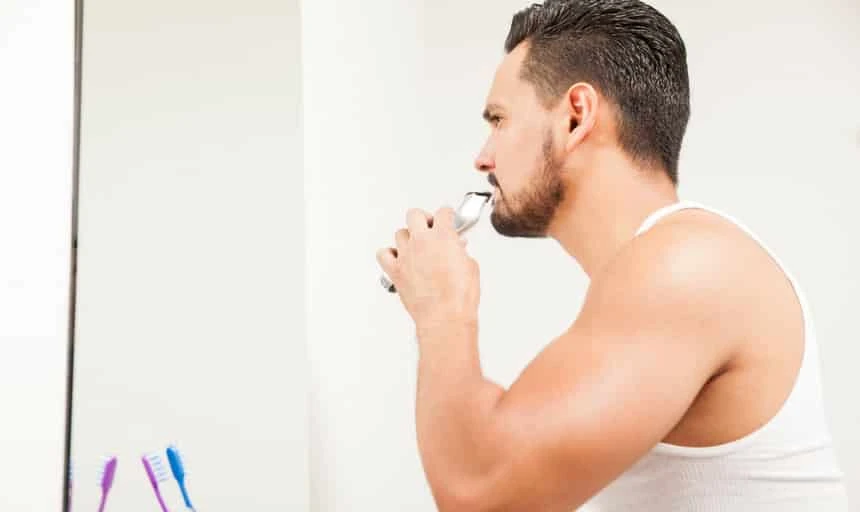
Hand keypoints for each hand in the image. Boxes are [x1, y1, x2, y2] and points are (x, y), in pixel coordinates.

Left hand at [377, 207, 480, 331]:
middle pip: (414, 215)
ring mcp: (406, 255)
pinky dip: (389, 253)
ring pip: (399, 233)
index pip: (443, 213)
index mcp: (443, 236)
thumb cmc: (459, 297)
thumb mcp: (470, 267)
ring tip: (416, 246)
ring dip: (408, 237)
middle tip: (429, 227)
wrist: (444, 317)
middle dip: (423, 218)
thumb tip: (457, 249)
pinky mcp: (395, 271)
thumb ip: (460, 252)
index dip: (447, 214)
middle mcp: (421, 241)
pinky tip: (398, 258)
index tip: (447, 217)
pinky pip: (383, 254)